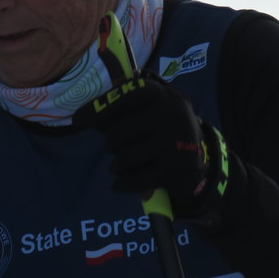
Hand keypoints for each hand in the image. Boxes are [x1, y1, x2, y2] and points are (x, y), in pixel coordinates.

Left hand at [73, 72, 228, 218]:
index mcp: (162, 93)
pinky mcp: (176, 169)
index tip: (78, 120)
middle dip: (111, 143)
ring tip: (120, 163)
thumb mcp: (153, 101)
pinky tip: (118, 183)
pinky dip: (123, 183)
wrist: (200, 152)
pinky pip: (137, 179)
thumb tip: (93, 105)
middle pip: (119, 132)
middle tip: (112, 146)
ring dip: (117, 164)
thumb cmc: (163, 122)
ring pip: (125, 158)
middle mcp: (170, 114)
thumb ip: (126, 95)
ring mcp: (175, 142)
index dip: (101, 107)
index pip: (127, 95)